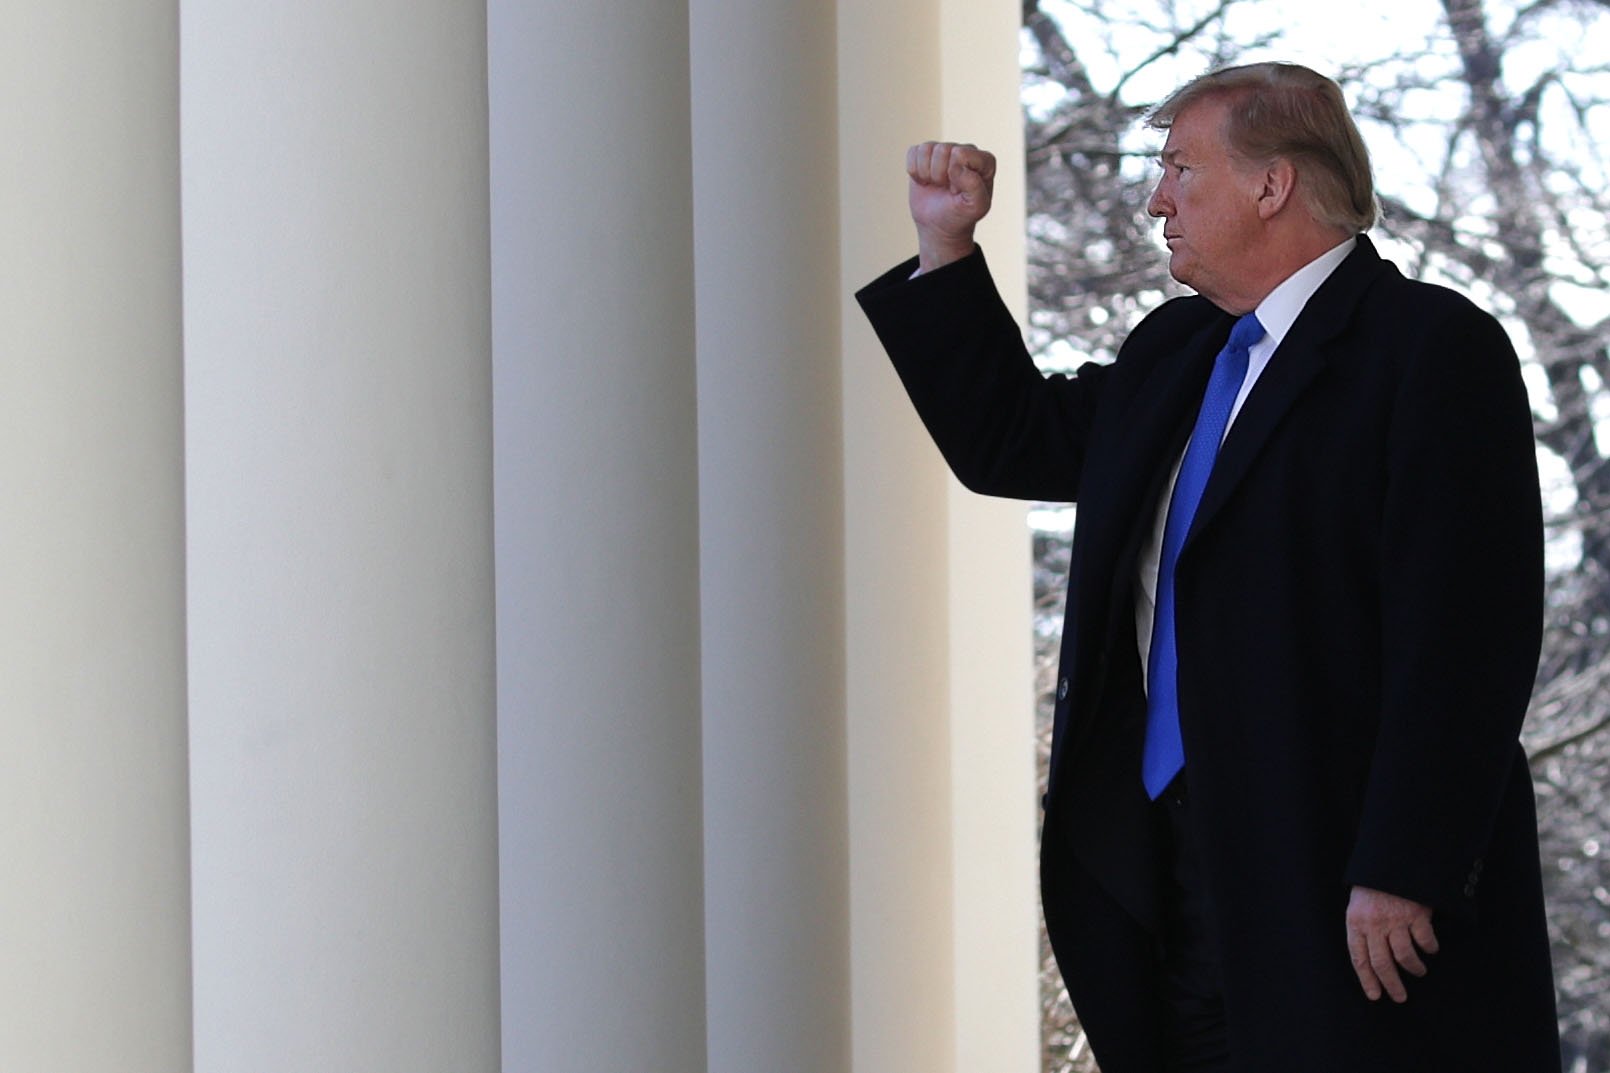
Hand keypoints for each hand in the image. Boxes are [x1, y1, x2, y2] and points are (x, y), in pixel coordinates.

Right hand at [906, 141, 994, 272]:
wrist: (938, 227)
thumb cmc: (960, 216)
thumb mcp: (975, 208)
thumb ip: (974, 187)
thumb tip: (955, 166)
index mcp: (985, 161)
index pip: (961, 154)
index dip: (955, 176)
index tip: (959, 192)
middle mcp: (966, 150)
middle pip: (942, 150)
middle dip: (939, 175)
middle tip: (947, 190)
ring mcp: (945, 150)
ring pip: (926, 149)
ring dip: (927, 174)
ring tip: (937, 185)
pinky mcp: (926, 154)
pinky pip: (913, 152)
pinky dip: (914, 171)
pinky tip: (925, 181)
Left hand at [1345, 885, 1438, 1002]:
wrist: (1391, 859)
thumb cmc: (1373, 884)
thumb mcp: (1358, 904)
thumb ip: (1362, 928)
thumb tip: (1369, 958)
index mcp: (1355, 921)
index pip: (1359, 958)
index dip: (1367, 979)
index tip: (1375, 996)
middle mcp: (1374, 924)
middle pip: (1382, 963)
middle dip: (1391, 984)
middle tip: (1400, 997)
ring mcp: (1395, 920)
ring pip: (1404, 956)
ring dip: (1413, 968)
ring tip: (1419, 971)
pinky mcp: (1416, 914)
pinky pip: (1425, 941)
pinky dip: (1430, 948)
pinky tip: (1431, 949)